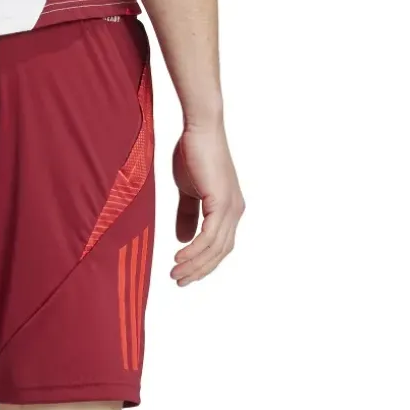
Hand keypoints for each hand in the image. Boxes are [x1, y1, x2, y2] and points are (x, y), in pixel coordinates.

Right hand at [171, 124, 244, 285]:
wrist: (199, 128)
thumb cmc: (193, 153)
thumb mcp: (187, 190)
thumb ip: (187, 215)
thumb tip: (183, 240)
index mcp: (229, 209)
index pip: (220, 246)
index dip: (203, 263)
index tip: (185, 274)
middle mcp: (234, 211)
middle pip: (220, 252)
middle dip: (199, 270)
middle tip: (178, 281)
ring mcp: (230, 207)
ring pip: (214, 248)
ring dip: (193, 265)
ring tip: (175, 273)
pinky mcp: (221, 202)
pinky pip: (208, 236)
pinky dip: (194, 251)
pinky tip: (179, 257)